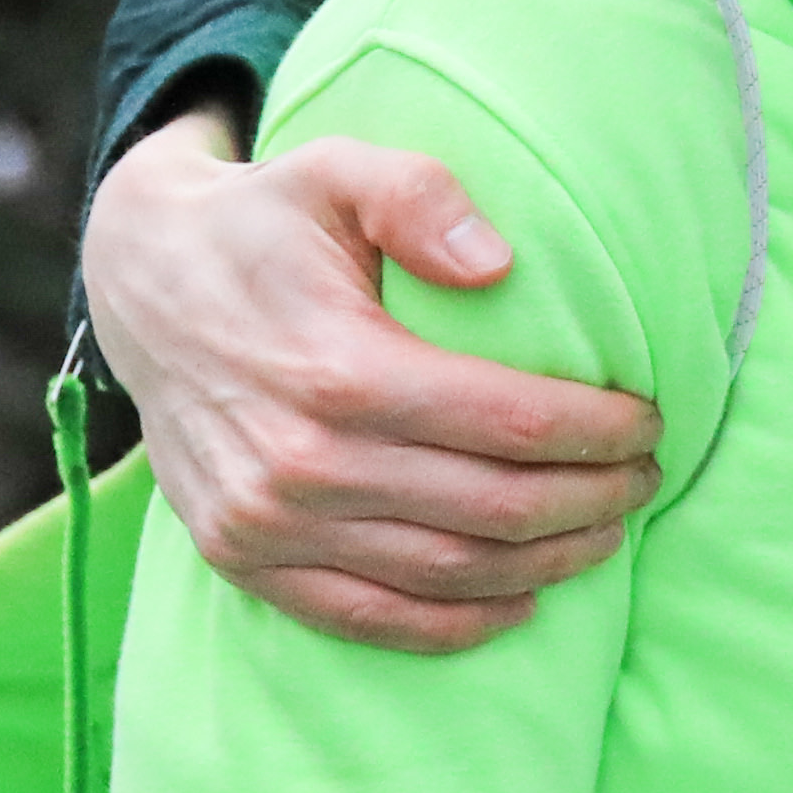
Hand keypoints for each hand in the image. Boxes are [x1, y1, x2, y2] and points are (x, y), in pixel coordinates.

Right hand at [81, 111, 660, 651]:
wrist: (142, 281)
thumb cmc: (266, 222)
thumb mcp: (338, 168)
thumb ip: (421, 195)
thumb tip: (500, 265)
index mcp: (339, 370)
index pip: (514, 425)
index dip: (601, 432)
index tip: (650, 421)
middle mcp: (300, 462)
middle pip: (495, 509)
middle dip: (594, 498)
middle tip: (646, 477)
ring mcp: (265, 523)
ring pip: (446, 574)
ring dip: (546, 562)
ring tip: (608, 532)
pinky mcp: (242, 560)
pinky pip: (366, 618)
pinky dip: (455, 624)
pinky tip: (521, 599)